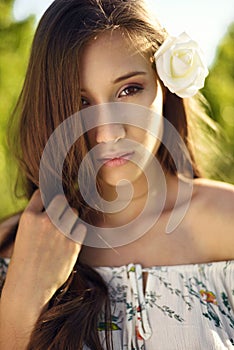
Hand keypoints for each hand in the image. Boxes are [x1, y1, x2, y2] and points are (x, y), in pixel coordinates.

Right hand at [0, 189, 86, 343]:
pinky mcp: (73, 244)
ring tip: (63, 232)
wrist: (29, 288)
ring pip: (73, 212)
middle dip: (61, 207)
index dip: (46, 197)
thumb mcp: (25, 235)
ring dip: (70, 219)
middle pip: (61, 200)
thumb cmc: (26, 261)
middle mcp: (45, 221)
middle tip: (59, 218)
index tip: (50, 202)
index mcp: (29, 217)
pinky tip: (68, 243)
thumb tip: (58, 205)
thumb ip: (38, 219)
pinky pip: (81, 228)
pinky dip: (77, 233)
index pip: (41, 194)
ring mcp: (60, 232)